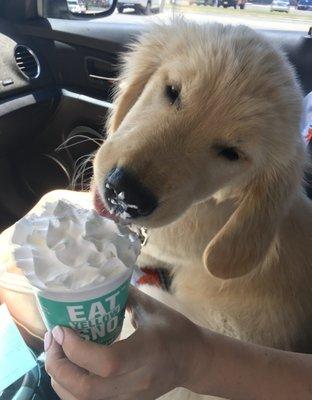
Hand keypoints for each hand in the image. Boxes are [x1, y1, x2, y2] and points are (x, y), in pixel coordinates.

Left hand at [44, 287, 205, 399]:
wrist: (194, 360)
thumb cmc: (175, 329)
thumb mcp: (152, 307)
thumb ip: (124, 295)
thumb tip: (97, 284)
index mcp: (147, 351)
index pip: (106, 362)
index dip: (76, 348)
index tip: (62, 329)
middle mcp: (138, 380)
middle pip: (87, 388)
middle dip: (59, 365)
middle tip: (53, 340)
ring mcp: (131, 396)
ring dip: (60, 379)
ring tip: (55, 354)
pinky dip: (71, 389)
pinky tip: (68, 369)